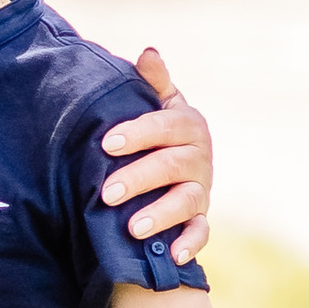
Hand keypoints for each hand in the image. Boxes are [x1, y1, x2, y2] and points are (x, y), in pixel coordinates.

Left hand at [98, 43, 212, 265]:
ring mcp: (202, 189)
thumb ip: (152, 82)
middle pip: (173, 166)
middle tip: (107, 192)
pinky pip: (202, 232)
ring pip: (187, 201)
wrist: (170, 165)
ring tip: (132, 227)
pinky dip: (189, 244)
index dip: (138, 134)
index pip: (166, 126)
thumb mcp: (154, 104)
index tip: (106, 144)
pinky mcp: (200, 217)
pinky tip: (171, 255)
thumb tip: (148, 52)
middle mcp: (200, 156)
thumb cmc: (155, 131)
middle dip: (140, 178)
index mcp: (187, 124)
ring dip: (161, 214)